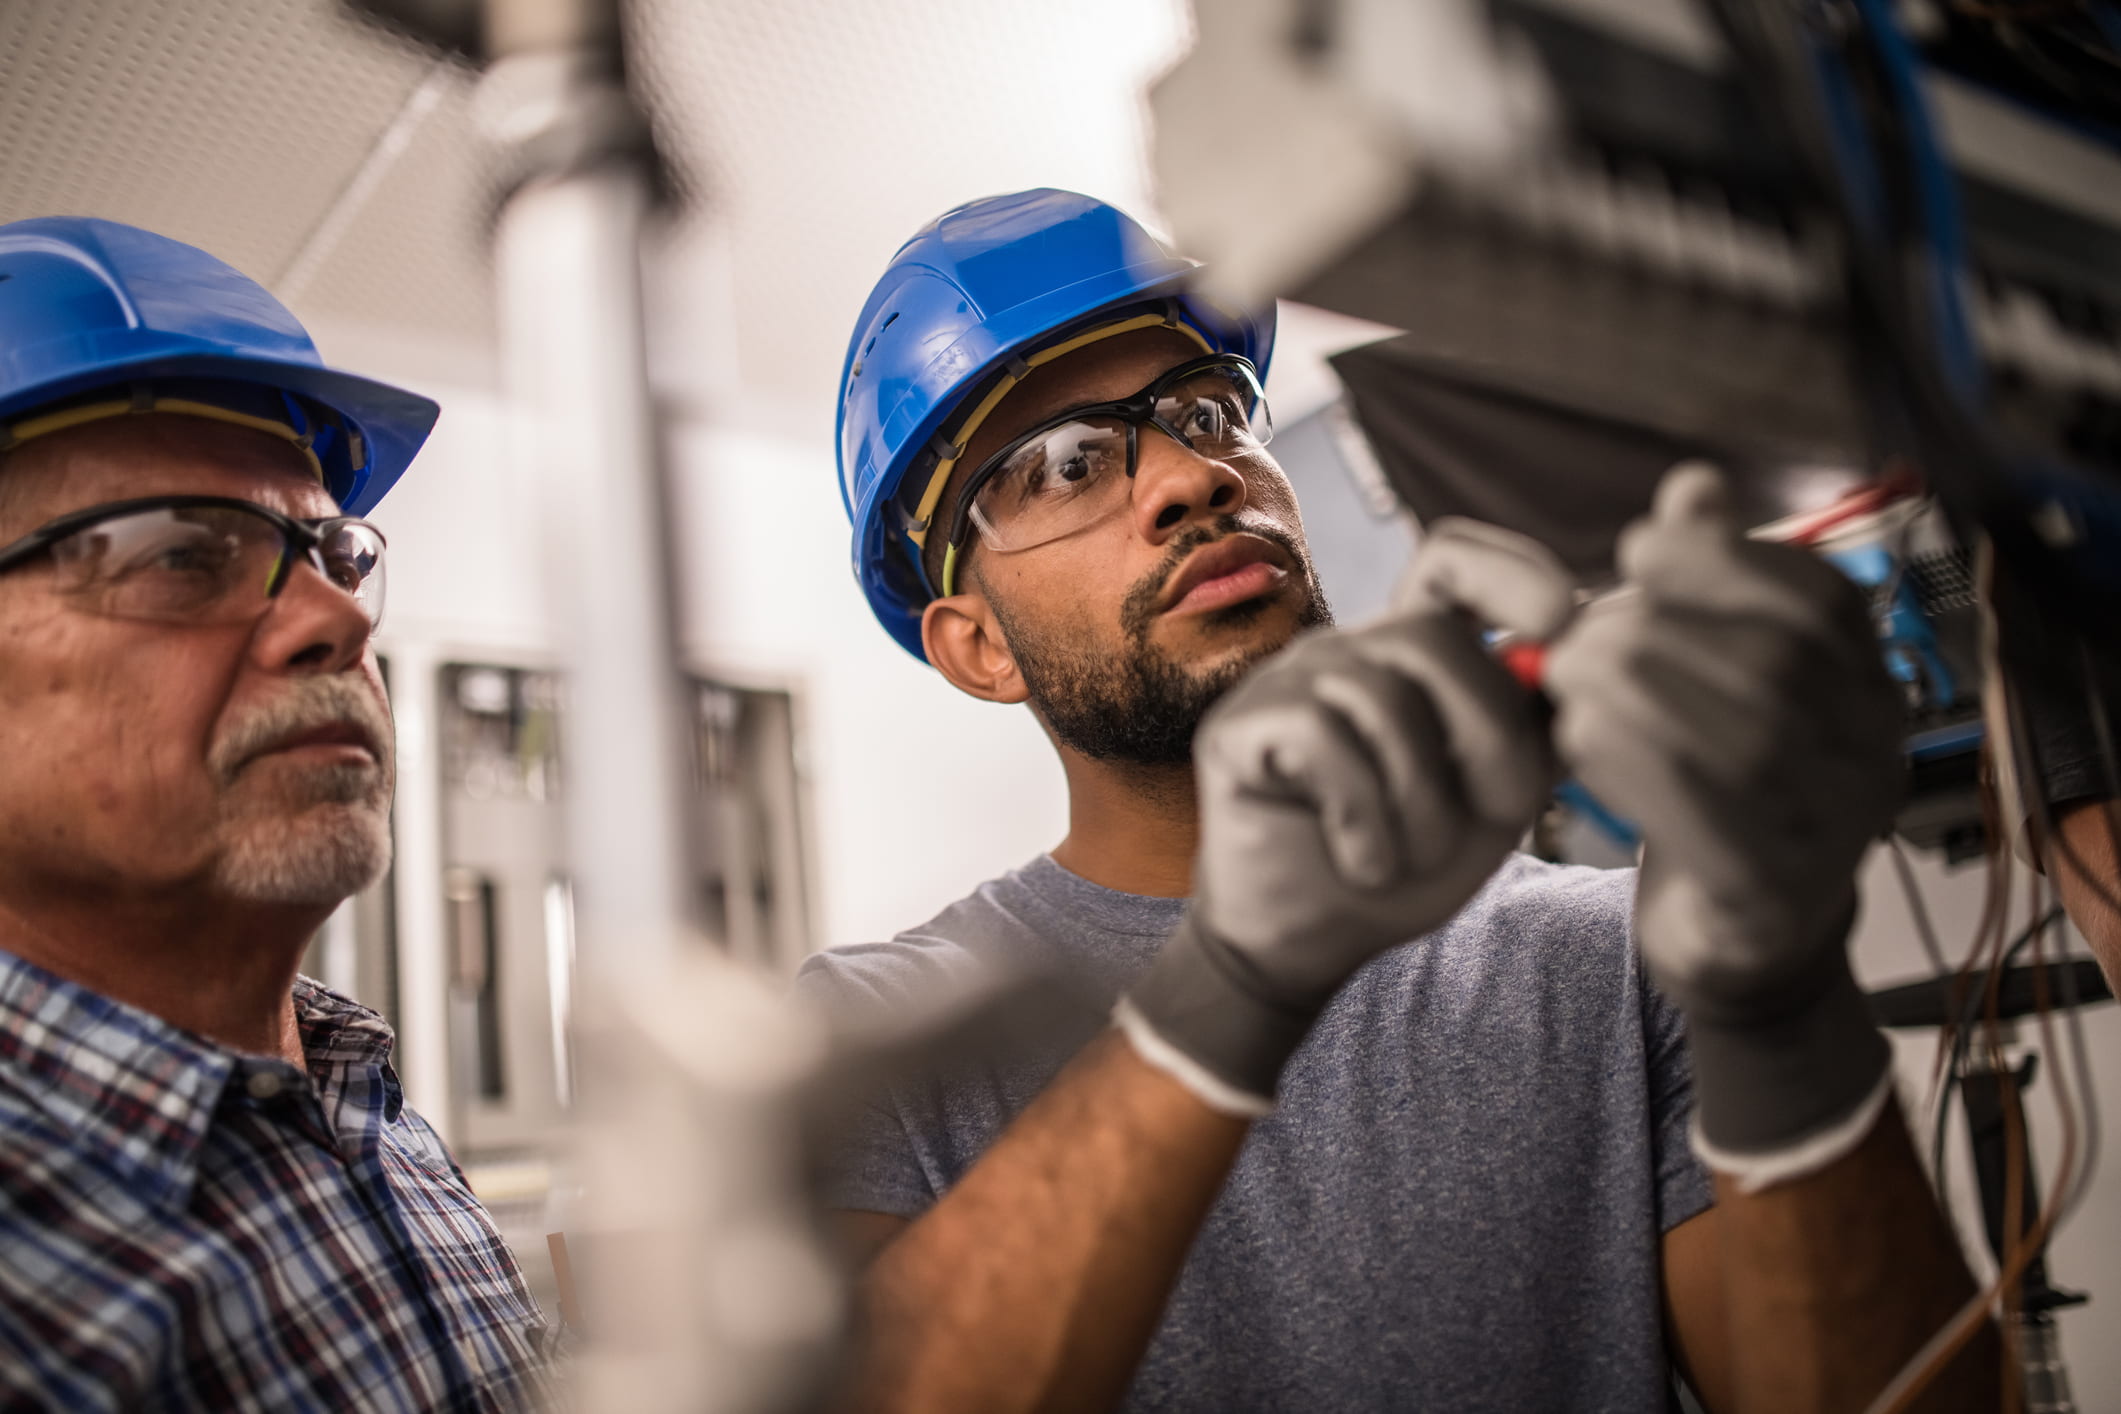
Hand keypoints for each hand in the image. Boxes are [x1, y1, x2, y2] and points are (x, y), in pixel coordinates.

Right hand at [1118, 521, 1574, 1112]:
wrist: (1306, 944)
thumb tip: (1599, 646)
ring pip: (1383, 699)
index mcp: (1412, 656)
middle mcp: (1348, 651)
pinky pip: (1325, 742)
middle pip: (1434, 637)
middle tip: (1495, 816)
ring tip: (1412, 858)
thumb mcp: (1497, 799)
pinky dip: (1365, 822)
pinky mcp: (1239, 723)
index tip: (1560, 629)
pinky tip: (1363, 864)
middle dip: (1489, 736)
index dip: (1514, 573)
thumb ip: (1540, 727)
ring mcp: (1287, 680)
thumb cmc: (1403, 867)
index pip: (1454, 559)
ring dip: (1422, 803)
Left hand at [1543, 464, 1903, 1178]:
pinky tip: (1578, 741)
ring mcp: (1831, 826)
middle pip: (1772, 666)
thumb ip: (1711, 580)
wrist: (1740, 931)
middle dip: (1655, 633)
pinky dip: (1631, 768)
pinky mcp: (1771, 890)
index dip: (1723, 561)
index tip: (1636, 548)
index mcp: (1865, 682)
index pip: (1817, 600)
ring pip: (1739, 741)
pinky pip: (1706, 820)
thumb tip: (1694, 487)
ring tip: (1565, 681)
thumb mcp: (1719, 670)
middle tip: (1575, 635)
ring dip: (1631, 696)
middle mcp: (1869, 750)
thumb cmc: (1720, 779)